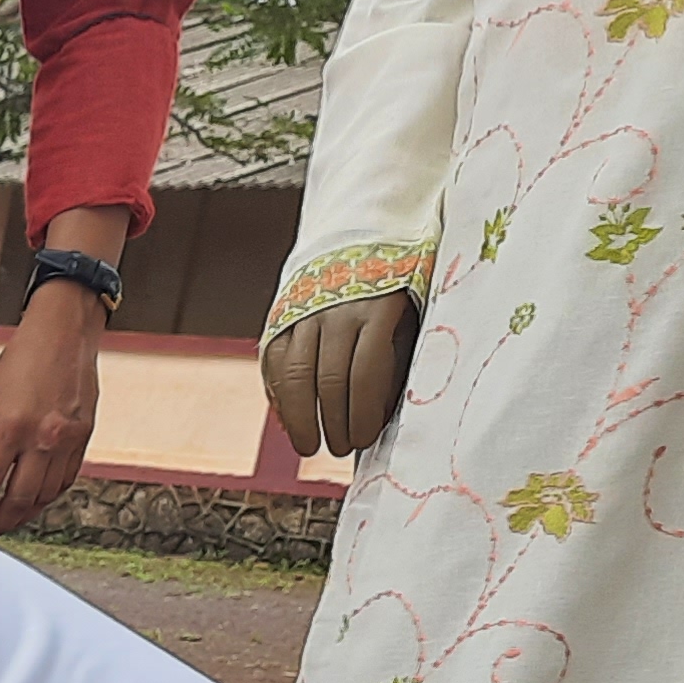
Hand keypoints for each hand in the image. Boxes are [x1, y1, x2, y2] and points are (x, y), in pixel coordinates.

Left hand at [0, 283, 104, 534]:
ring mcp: (68, 440)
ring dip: (22, 515)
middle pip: (18, 501)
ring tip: (4, 520)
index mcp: (11, 427)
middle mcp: (43, 439)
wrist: (66, 331)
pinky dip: (47, 497)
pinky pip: (65, 481)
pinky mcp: (85, 437)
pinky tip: (32, 500)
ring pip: (45, 497)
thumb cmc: (22, 359)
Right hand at [261, 294, 418, 460]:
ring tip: (308, 446)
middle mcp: (335, 310)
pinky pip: (273, 364)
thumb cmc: (394, 282)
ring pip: (294, 376)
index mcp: (376, 309)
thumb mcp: (410, 312)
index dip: (362, 414)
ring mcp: (304, 312)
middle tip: (341, 449)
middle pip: (327, 381)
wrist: (358, 233)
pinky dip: (279, 396)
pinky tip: (289, 418)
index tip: (364, 440)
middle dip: (333, 423)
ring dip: (300, 419)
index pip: (364, 375)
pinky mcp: (280, 316)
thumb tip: (379, 413)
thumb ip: (395, 357)